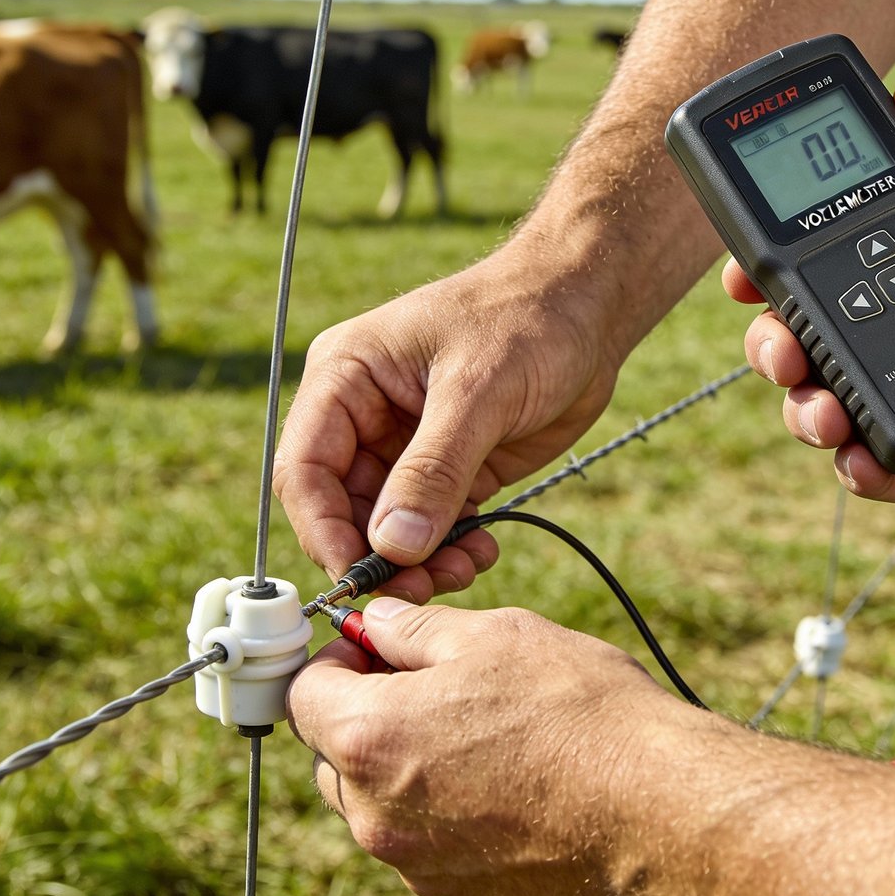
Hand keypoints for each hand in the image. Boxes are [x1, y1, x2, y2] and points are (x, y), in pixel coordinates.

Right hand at [273, 246, 628, 600]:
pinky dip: (449, 551)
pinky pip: (432, 527)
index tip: (357, 576)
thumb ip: (434, 469)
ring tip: (462, 570)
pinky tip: (480, 552)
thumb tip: (392, 546)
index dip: (322, 528)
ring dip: (416, 561)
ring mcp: (405, 445)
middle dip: (377, 554)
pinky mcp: (449, 468)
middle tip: (421, 588)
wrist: (589, 307)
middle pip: (342, 508)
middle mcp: (365, 414)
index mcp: (346, 376)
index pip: (305, 467)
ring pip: (387, 528)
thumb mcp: (479, 389)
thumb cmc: (528, 318)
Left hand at [286, 598, 680, 895]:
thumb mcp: (497, 637)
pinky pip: (428, 842)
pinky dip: (449, 810)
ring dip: (410, 764)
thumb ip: (418, 632)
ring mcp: (417, 865)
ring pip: (382, 803)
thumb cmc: (580, 714)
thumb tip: (380, 625)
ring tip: (487, 732)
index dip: (338, 659)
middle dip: (370, 714)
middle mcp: (377, 816)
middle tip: (437, 684)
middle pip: (336, 755)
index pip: (306, 694)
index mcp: (372, 739)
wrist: (657, 809)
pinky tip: (511, 780)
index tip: (378, 647)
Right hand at [728, 77, 894, 519]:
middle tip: (778, 344)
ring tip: (815, 405)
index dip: (788, 269)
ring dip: (809, 405)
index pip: (846, 263)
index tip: (749, 273)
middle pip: (828, 337)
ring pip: (843, 404)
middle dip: (782, 342)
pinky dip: (861, 467)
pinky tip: (852, 454)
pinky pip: (893, 468)